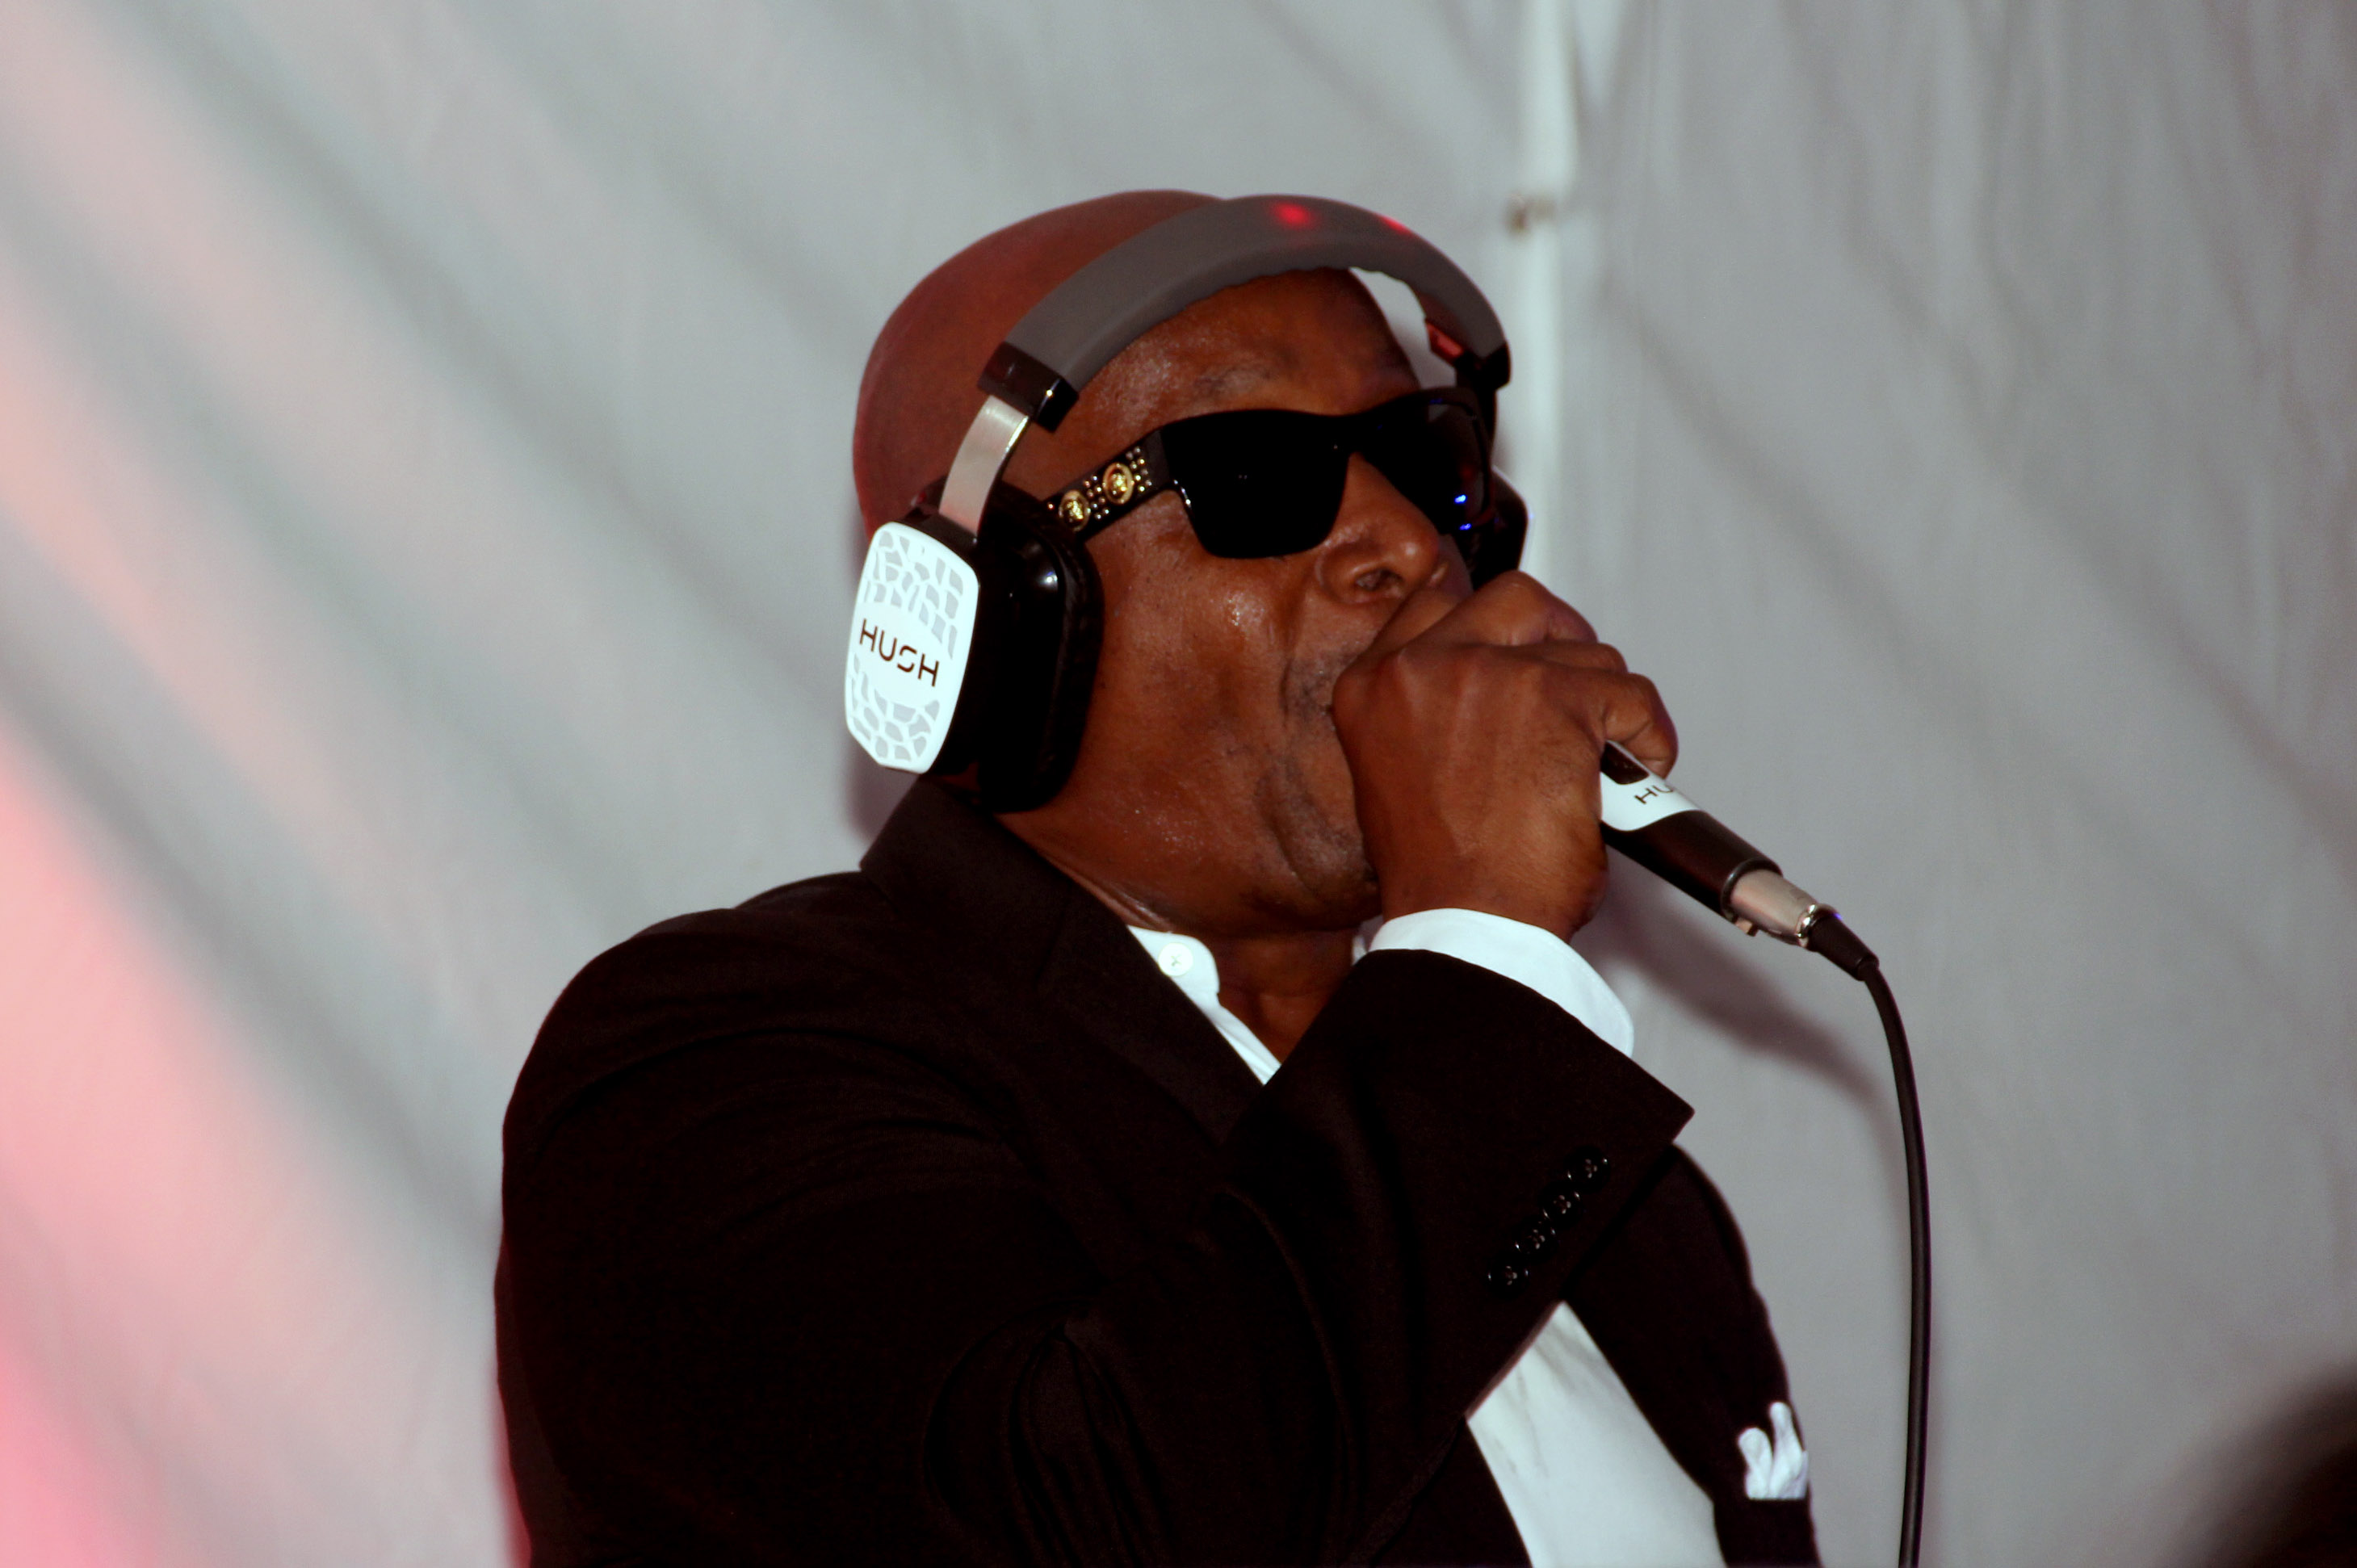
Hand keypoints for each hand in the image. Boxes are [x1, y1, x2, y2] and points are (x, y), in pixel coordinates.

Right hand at [1330, 572, 1676, 939]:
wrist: (1463, 927)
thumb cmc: (1440, 880)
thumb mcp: (1402, 777)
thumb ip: (1438, 720)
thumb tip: (1504, 710)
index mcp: (1371, 687)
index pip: (1433, 605)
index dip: (1489, 624)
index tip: (1517, 644)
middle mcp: (1422, 667)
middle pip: (1514, 600)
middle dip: (1558, 634)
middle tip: (1578, 682)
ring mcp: (1489, 675)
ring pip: (1583, 652)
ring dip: (1604, 701)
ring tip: (1605, 756)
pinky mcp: (1557, 699)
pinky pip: (1630, 696)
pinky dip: (1647, 734)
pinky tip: (1638, 772)